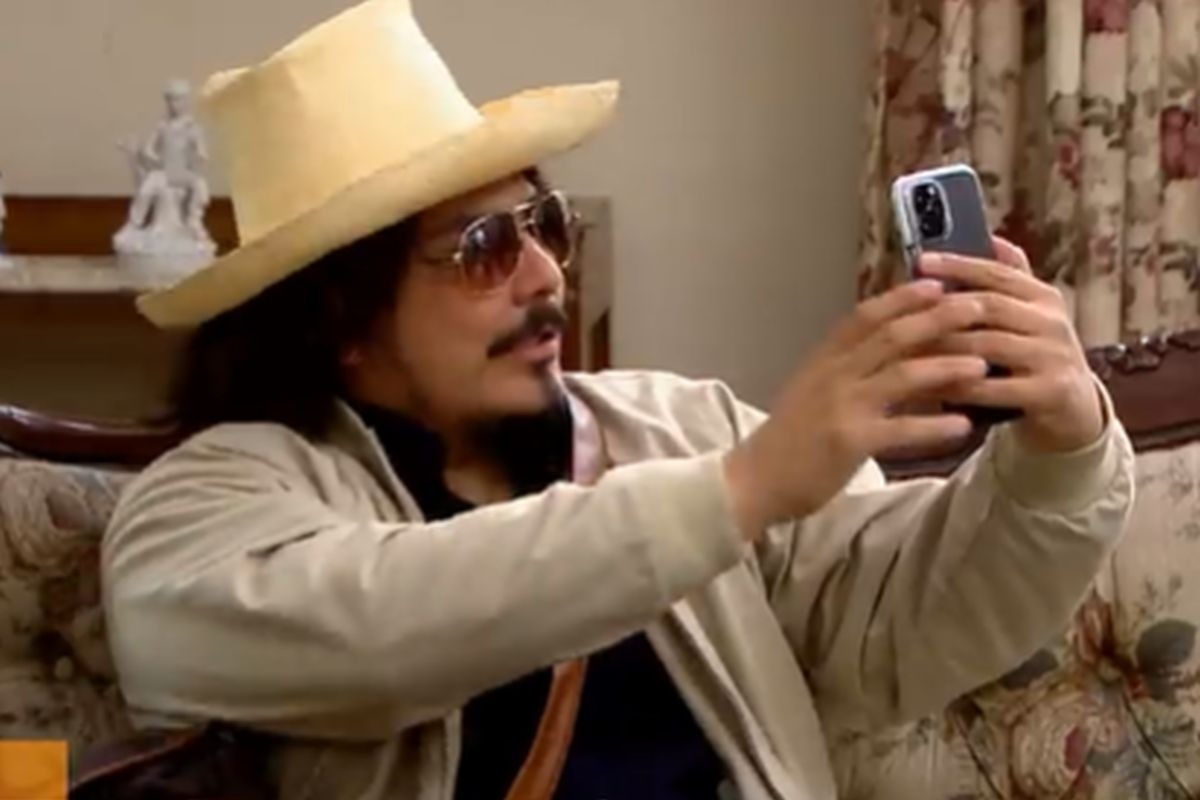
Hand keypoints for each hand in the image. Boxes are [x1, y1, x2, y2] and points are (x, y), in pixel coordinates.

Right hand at [724, 279, 988, 538]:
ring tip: (983, 364)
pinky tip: (965, 426)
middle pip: (892, 336)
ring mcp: (841, 406)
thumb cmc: (787, 438)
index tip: (937, 284)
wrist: (754, 479)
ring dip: (946, 367)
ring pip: (901, 375)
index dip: (903, 298)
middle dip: (937, 318)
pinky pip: (900, 430)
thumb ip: (845, 370)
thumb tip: (890, 354)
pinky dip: (934, 426)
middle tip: (977, 307)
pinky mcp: (849, 441)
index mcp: (824, 360)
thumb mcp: (812, 391)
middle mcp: (833, 375)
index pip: (865, 316)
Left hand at [918, 237, 1103, 453]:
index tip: (920, 261)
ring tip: (907, 350)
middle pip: (990, 305)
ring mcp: (1054, 356)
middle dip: (944, 307)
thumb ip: (1010, 282)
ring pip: (988, 344)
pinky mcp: (1051, 392)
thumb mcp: (1029, 317)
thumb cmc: (1037, 359)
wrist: (1075, 412)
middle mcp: (1052, 321)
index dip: (958, 265)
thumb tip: (988, 239)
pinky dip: (960, 386)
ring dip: (944, 347)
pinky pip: (995, 387)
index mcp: (1043, 296)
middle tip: (904, 312)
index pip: (997, 272)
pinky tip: (930, 387)